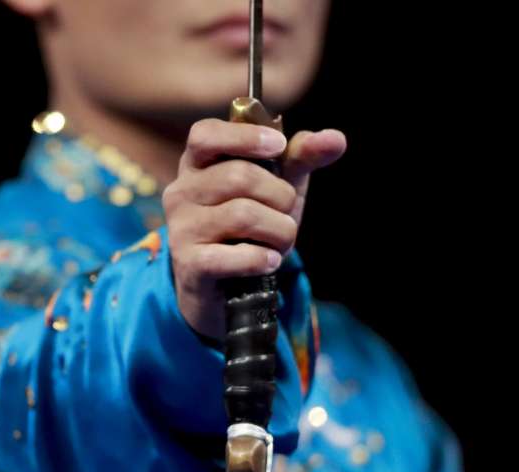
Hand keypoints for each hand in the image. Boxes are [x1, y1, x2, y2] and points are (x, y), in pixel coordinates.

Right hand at [163, 119, 346, 340]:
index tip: (278, 146)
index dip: (244, 137)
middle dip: (280, 196)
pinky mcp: (189, 264)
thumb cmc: (249, 228)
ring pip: (242, 215)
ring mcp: (181, 228)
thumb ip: (301, 158)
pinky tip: (269, 261)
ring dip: (279, 231)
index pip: (205, 134)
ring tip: (281, 242)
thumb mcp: (275, 187)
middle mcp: (181, 192)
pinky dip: (262, 259)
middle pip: (238, 176)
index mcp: (197, 164)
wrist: (225, 289)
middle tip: (287, 213)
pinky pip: (234, 256)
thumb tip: (336, 138)